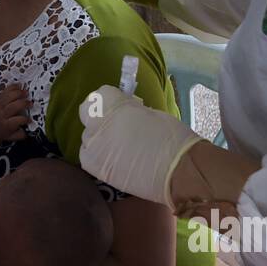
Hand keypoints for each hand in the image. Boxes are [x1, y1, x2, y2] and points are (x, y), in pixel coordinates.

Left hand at [0, 83, 29, 144]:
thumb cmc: (4, 132)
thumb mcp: (13, 137)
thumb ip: (21, 134)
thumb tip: (28, 131)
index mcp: (6, 125)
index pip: (15, 121)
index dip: (24, 120)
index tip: (30, 120)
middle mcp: (2, 114)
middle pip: (11, 107)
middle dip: (22, 104)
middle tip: (30, 103)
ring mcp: (0, 106)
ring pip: (7, 98)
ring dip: (17, 93)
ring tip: (26, 92)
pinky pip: (5, 92)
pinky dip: (12, 87)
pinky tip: (19, 85)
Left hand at [78, 85, 202, 209]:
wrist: (178, 170)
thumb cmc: (171, 136)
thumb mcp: (148, 111)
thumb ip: (128, 109)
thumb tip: (123, 112)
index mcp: (113, 105)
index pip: (99, 95)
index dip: (110, 101)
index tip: (121, 107)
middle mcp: (98, 124)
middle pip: (88, 114)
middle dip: (102, 118)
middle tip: (120, 127)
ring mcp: (93, 147)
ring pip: (88, 137)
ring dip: (100, 139)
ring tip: (121, 148)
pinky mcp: (94, 168)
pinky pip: (88, 156)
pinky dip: (99, 156)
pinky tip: (116, 161)